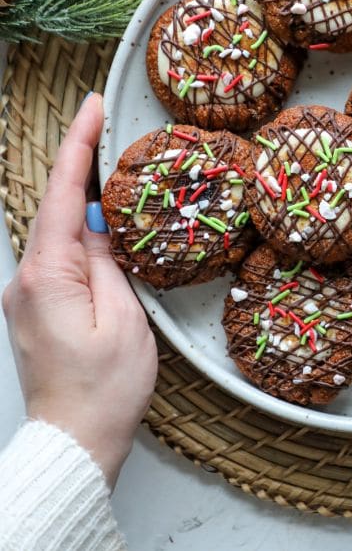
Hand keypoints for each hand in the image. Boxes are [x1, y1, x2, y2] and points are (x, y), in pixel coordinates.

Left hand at [2, 93, 157, 488]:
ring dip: (79, 192)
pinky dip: (76, 225)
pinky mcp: (36, 306)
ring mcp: (27, 294)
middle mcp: (27, 279)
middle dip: (78, 160)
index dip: (78, 145)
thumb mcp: (124, 317)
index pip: (62, 193)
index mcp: (48, 276)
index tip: (92, 108)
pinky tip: (99, 217)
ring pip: (55, 227)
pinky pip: (56, 252)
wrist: (75, 442)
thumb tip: (101, 221)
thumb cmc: (103, 392)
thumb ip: (110, 260)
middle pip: (53, 203)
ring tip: (108, 162)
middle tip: (104, 124)